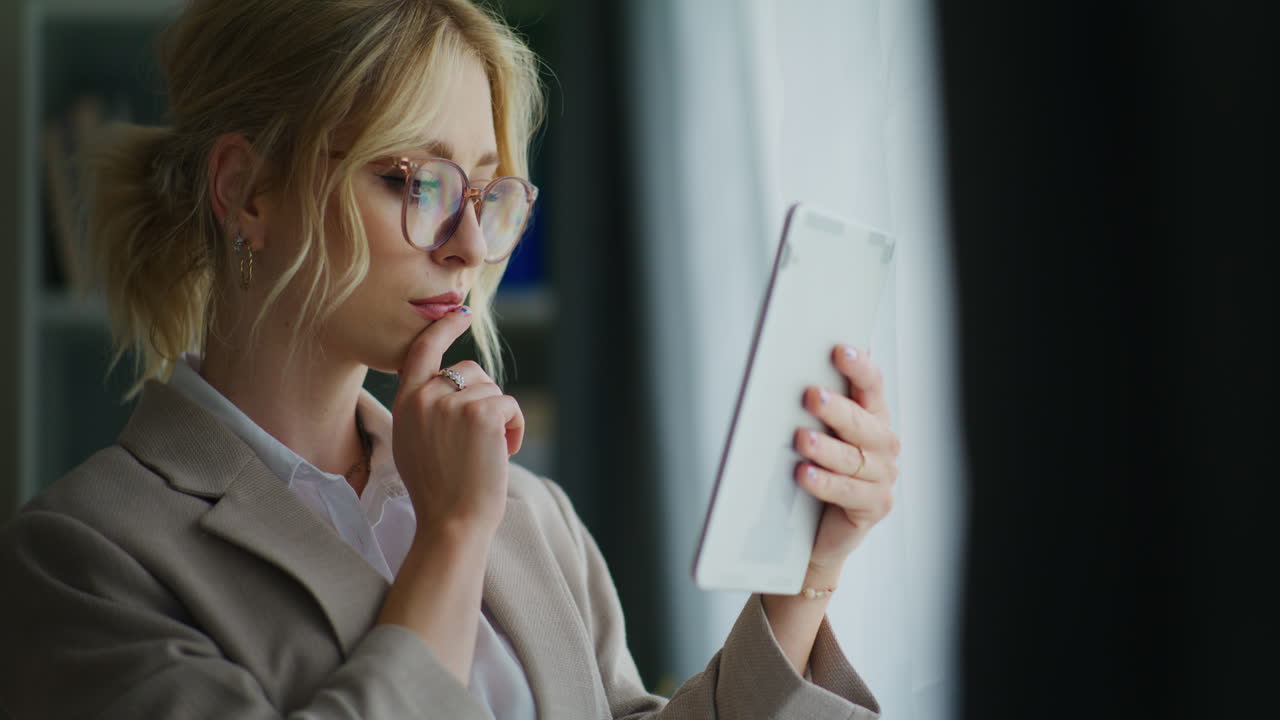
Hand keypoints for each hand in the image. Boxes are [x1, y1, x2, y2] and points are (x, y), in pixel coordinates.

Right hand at [391, 307, 525, 538]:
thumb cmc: (437, 492)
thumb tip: (447, 384)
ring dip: (500, 418)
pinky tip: (504, 453)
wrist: (450, 522)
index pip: (422, 351)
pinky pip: (510, 405)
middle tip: (481, 440)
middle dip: (485, 399)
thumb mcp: (413, 443)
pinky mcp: (482, 412)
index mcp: (405, 403)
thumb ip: (424, 409)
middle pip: (470, 371)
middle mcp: (424, 396)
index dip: (443, 328)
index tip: (461, 314)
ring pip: (492, 389)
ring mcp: (452, 402)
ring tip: (488, 453)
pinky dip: (516, 428)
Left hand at [793, 345, 899, 581]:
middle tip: (810, 395)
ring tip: (801, 438)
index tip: (839, 350)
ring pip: (854, 458)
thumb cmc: (811, 470)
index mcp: (872, 416)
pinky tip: (803, 474)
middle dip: (836, 408)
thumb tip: (790, 366)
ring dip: (826, 448)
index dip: (859, 368)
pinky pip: (849, 493)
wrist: (814, 531)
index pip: (872, 386)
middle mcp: (884, 444)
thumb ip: (814, 406)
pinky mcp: (875, 506)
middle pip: (862, 422)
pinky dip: (825, 483)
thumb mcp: (815, 433)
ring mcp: (883, 477)